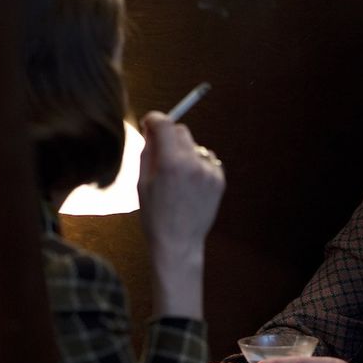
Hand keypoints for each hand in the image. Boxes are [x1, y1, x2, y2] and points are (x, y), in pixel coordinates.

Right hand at [138, 111, 224, 317]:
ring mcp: (210, 172)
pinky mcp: (220, 180)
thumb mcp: (142, 182)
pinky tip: (189, 186)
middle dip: (169, 136)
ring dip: (184, 153)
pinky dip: (197, 166)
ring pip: (195, 147)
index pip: (165, 124)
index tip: (149, 122)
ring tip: (176, 178)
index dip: (154, 119)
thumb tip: (151, 128)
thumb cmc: (155, 215)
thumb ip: (147, 151)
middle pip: (181, 131)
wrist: (179, 243)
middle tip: (160, 152)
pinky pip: (206, 161)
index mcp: (171, 163)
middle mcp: (194, 164)